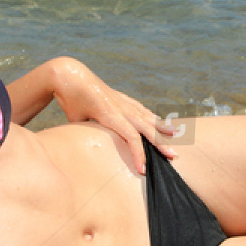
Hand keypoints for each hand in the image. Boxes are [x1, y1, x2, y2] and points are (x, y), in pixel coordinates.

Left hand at [51, 57, 181, 174]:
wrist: (69, 74)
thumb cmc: (70, 100)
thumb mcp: (75, 120)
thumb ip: (87, 134)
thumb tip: (92, 148)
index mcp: (110, 115)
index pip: (131, 137)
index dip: (139, 154)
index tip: (143, 170)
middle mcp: (120, 107)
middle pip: (146, 127)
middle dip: (160, 143)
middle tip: (173, 156)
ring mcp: (122, 101)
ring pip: (146, 116)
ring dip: (161, 127)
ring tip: (176, 134)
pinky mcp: (120, 97)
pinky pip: (140, 108)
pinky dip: (151, 116)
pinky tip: (159, 121)